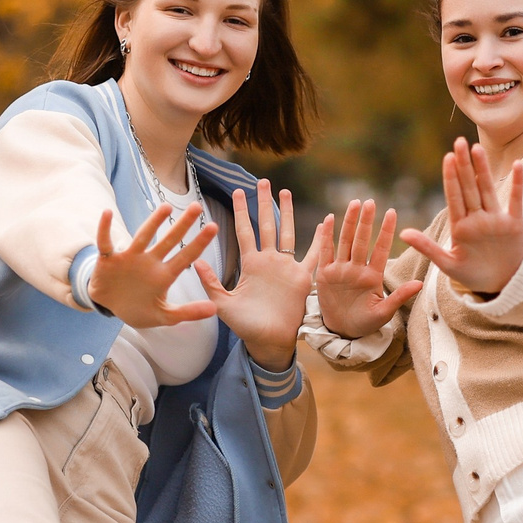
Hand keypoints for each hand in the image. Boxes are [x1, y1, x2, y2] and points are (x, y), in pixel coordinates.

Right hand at [88, 203, 220, 327]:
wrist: (110, 307)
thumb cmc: (139, 308)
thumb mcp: (165, 316)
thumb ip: (188, 313)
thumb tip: (214, 309)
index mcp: (164, 275)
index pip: (185, 256)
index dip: (199, 243)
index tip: (214, 227)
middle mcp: (149, 261)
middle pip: (168, 240)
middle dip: (183, 225)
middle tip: (197, 207)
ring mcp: (129, 258)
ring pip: (142, 237)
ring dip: (153, 223)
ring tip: (166, 207)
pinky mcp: (108, 259)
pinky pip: (105, 242)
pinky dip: (104, 229)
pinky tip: (107, 214)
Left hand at [218, 181, 313, 369]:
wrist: (268, 341)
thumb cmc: (245, 326)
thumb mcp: (222, 304)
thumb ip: (211, 282)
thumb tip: (196, 261)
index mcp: (250, 264)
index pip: (244, 231)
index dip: (242, 211)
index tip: (238, 191)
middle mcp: (268, 261)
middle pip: (266, 224)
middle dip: (264, 203)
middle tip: (263, 181)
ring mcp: (286, 267)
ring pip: (287, 232)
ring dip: (287, 212)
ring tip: (285, 192)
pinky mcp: (302, 277)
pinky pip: (315, 254)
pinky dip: (321, 239)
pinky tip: (327, 222)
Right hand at [312, 197, 419, 339]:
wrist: (343, 331)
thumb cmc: (366, 323)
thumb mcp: (384, 313)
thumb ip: (399, 297)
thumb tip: (420, 284)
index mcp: (373, 276)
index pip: (380, 249)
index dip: (386, 231)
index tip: (392, 212)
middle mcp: (357, 269)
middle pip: (361, 240)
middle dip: (366, 221)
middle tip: (371, 201)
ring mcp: (341, 270)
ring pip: (345, 241)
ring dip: (350, 223)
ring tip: (355, 204)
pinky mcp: (326, 274)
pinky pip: (325, 252)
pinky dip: (326, 236)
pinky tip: (328, 219)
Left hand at [400, 139, 522, 296]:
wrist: (501, 285)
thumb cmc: (472, 275)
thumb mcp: (447, 264)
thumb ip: (427, 247)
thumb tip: (402, 232)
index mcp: (460, 226)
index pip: (454, 197)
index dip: (451, 177)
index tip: (447, 158)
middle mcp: (478, 219)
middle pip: (469, 187)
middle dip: (464, 165)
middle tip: (458, 141)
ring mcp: (495, 220)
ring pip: (488, 190)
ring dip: (483, 169)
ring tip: (477, 148)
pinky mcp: (514, 225)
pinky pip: (516, 201)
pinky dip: (517, 184)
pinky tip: (516, 165)